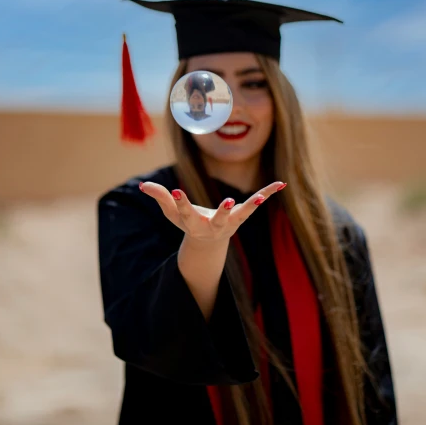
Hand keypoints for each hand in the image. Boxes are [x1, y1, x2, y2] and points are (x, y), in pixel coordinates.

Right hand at [139, 180, 286, 245]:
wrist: (207, 242)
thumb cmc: (187, 223)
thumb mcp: (172, 212)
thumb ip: (160, 197)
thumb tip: (143, 185)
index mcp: (194, 224)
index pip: (185, 212)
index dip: (180, 202)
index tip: (176, 190)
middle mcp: (214, 225)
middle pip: (219, 219)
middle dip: (223, 211)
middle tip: (229, 202)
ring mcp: (231, 221)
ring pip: (243, 214)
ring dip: (252, 206)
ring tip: (262, 198)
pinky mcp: (243, 214)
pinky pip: (257, 202)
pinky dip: (268, 193)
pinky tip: (281, 183)